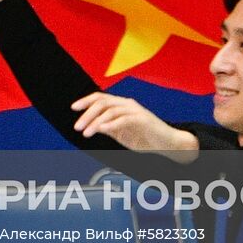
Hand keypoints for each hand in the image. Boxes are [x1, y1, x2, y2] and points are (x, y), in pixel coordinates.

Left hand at [71, 92, 197, 159]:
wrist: (169, 144)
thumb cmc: (146, 138)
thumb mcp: (121, 133)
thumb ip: (107, 127)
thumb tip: (91, 125)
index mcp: (121, 105)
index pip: (100, 98)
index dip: (85, 101)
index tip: (73, 108)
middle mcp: (127, 104)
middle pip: (102, 102)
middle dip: (87, 114)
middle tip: (77, 127)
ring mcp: (135, 110)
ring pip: (110, 110)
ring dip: (95, 121)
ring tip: (86, 133)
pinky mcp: (142, 119)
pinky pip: (123, 119)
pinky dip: (110, 124)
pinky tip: (101, 129)